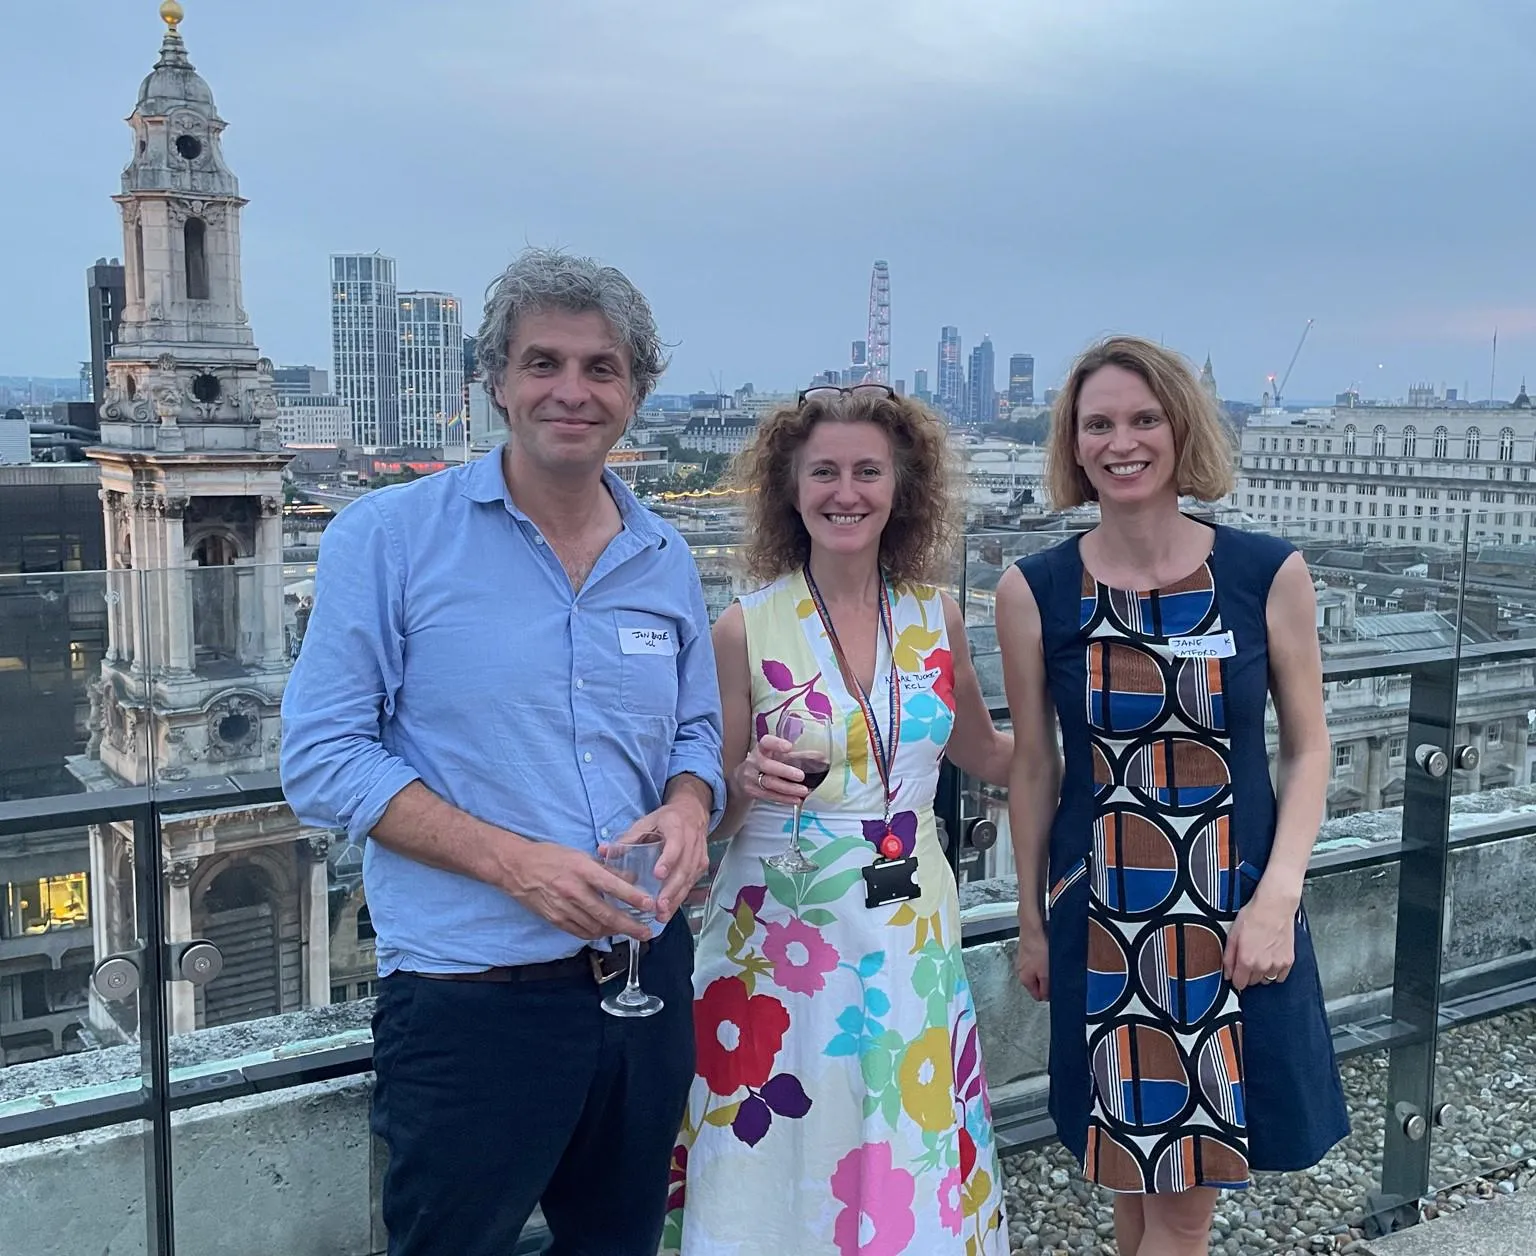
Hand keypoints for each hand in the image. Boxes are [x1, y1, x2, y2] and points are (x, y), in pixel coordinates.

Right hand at [498, 840, 651, 941]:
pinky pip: (580, 932)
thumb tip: (631, 879)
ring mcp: (563, 908)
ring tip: (628, 930)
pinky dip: (595, 933)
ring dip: (613, 931)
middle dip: (630, 926)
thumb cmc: (550, 857)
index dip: (633, 897)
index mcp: (581, 870)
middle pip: (606, 914)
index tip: (649, 905)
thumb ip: (605, 869)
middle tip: (646, 933)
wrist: (516, 867)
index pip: (612, 886)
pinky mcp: (555, 919)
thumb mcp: (580, 855)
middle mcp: (573, 891)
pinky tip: (604, 930)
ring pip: (595, 927)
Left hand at [609, 795, 709, 923]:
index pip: (675, 845)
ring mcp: (699, 855)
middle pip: (684, 868)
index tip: (658, 875)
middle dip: (671, 889)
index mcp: (676, 827)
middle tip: (658, 906)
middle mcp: (692, 842)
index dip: (668, 861)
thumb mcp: (646, 823)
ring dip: (676, 899)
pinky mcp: (701, 866)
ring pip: (689, 879)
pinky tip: (668, 911)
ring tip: (662, 914)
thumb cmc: (665, 819)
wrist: (692, 813)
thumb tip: (603, 851)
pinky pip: (691, 884)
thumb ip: (627, 838)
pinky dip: (680, 899)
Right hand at [734, 734, 807, 804]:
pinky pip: (769, 795)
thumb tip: (820, 757)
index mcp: (762, 748)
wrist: (742, 778)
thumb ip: (796, 755)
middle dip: (785, 771)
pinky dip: (784, 798)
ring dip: (788, 788)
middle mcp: (754, 761)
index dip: (776, 744)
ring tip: (803, 791)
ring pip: (769, 783)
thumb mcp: (776, 756)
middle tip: (801, 776)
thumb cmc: (766, 763)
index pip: (766, 742)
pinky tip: (796, 799)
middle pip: (767, 766)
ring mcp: (751, 777)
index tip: (789, 747)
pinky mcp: (752, 790)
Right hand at [1016, 918, 1048, 1000]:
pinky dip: (1045, 959)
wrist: (1033, 928)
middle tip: (1055, 974)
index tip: (1055, 989)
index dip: (1048, 994)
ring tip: (1052, 962)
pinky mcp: (1029, 951)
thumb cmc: (1037, 949)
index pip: (1037, 996)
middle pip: (1038, 983)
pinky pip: (1039, 961)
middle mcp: (1022, 971)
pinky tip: (1048, 953)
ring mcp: (1024, 960)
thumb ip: (1046, 988)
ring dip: (1046, 969)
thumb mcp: (1046, 974)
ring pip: (1039, 971)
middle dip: (1047, 981)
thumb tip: (1047, 997)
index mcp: (1024, 980)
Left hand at [1224, 884, 1297, 990]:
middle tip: (1248, 959)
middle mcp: (1263, 966)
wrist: (1274, 907)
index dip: (1236, 978)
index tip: (1236, 973)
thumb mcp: (1232, 935)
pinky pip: (1281, 977)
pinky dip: (1275, 971)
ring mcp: (1277, 964)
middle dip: (1248, 974)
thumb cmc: (1254, 917)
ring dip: (1262, 973)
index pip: (1239, 984)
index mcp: (1247, 960)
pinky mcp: (1288, 961)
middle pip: (1253, 982)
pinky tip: (1271, 959)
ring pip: (1266, 980)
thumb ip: (1228, 958)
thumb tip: (1228, 974)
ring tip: (1260, 957)